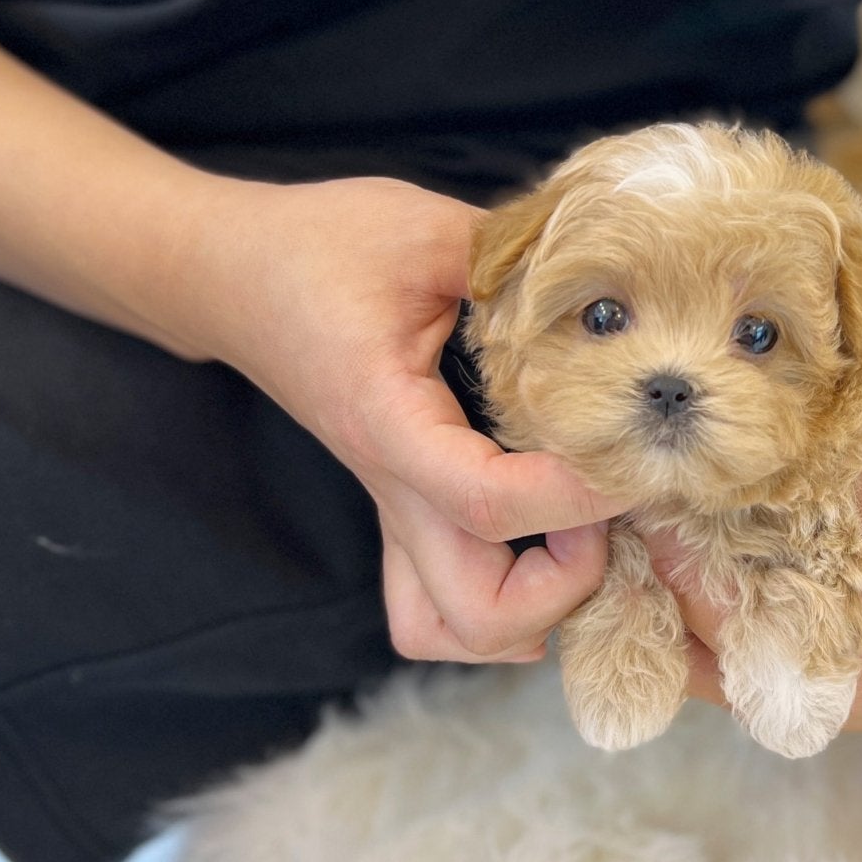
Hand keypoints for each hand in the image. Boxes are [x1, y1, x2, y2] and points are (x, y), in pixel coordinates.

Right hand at [169, 173, 612, 662]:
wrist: (232, 275)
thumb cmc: (323, 246)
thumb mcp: (428, 230)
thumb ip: (517, 261)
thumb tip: (610, 287)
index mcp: (392, 420)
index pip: (487, 503)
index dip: (574, 497)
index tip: (629, 458)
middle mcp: (392, 487)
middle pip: (476, 614)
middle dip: (564, 585)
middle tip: (604, 510)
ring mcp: (393, 511)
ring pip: (449, 631)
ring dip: (532, 611)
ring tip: (578, 535)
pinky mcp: (400, 512)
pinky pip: (439, 604)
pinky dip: (506, 603)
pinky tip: (552, 542)